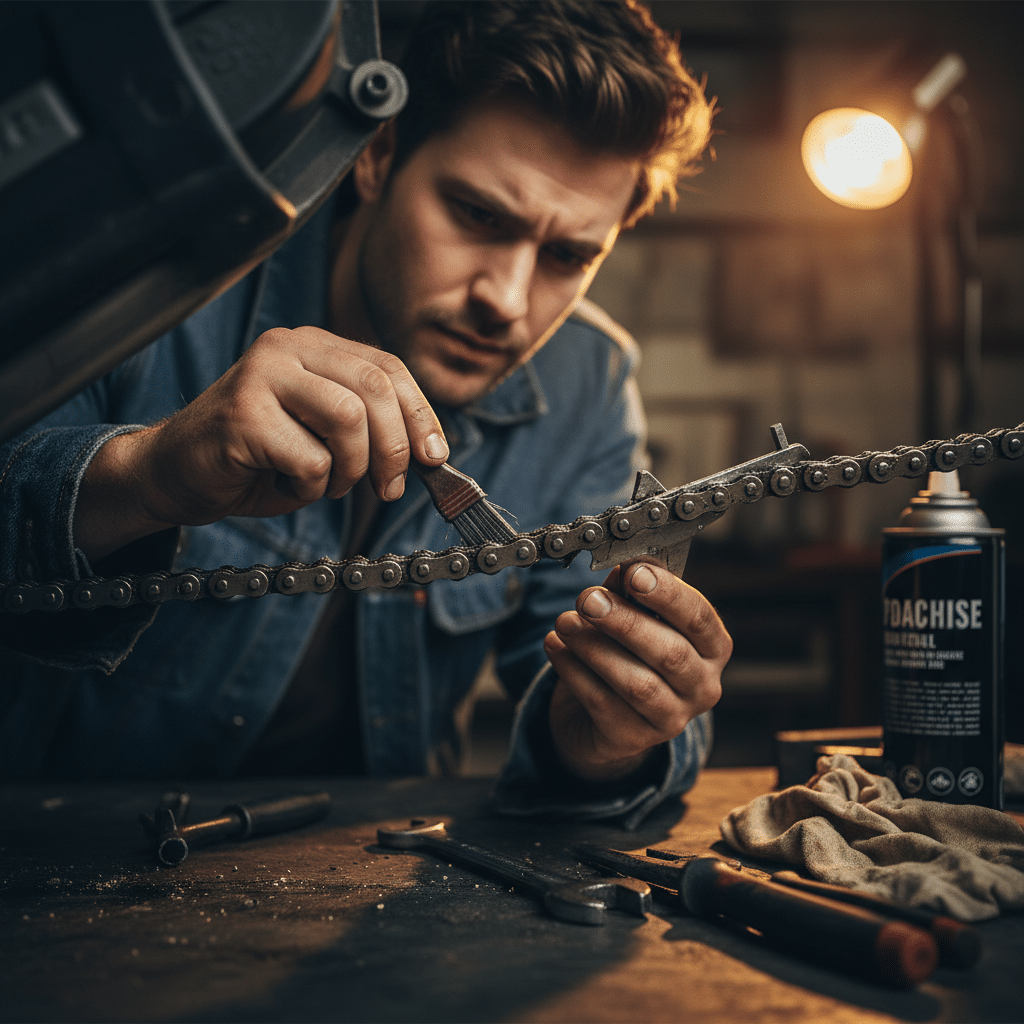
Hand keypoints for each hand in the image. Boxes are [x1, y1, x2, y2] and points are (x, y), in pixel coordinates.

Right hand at [75, 326, 448, 560]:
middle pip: (374, 389)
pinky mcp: (242, 414)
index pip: (388, 368)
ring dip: (350, 469)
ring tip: (327, 484)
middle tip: (387, 489)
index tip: (434, 457)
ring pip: (348, 418)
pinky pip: (310, 457)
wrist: (174, 474)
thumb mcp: (323, 437)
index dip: (420, 414)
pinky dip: (311, 485)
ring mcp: (261, 375)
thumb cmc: (256, 460)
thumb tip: (431, 453)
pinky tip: (287, 484)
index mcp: (313, 346)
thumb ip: (369, 430)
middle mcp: (287, 348)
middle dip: (394, 448)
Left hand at [543, 561, 731, 781]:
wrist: (609, 715)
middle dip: (625, 622)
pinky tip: (555, 647)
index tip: (634, 574)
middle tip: (587, 600)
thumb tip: (622, 566)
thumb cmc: (631, 653)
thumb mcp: (635, 616)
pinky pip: (602, 704)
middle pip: (670, 653)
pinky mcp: (634, 738)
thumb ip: (631, 592)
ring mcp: (672, 719)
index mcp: (712, 648)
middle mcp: (702, 686)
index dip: (668, 594)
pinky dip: (574, 671)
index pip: (699, 618)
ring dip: (595, 648)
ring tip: (564, 623)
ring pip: (636, 683)